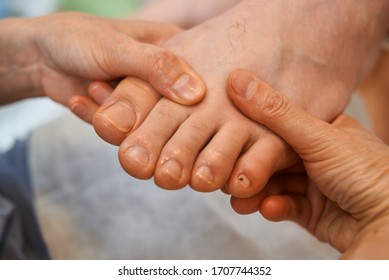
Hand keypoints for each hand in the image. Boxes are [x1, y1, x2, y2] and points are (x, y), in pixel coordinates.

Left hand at [0, 12, 203, 105]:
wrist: (39, 58)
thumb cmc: (79, 39)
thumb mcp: (119, 47)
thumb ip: (157, 67)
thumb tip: (197, 94)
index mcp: (176, 50)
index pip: (197, 81)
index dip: (183, 97)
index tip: (155, 98)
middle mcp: (165, 79)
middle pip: (174, 109)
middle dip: (140, 108)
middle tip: (106, 88)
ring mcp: (147, 100)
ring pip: (149, 125)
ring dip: (115, 112)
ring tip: (92, 86)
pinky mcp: (128, 118)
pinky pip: (125, 132)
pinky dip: (100, 118)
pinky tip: (81, 97)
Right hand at [228, 69, 388, 257]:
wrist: (388, 224)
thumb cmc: (366, 174)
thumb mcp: (317, 137)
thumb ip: (274, 113)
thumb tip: (237, 80)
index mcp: (325, 130)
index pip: (279, 128)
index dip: (253, 134)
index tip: (228, 140)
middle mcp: (319, 156)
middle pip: (273, 159)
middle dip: (249, 169)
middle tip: (227, 176)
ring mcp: (317, 185)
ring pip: (275, 185)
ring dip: (255, 192)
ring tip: (239, 199)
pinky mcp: (313, 212)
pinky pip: (285, 206)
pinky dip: (274, 207)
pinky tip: (268, 208)